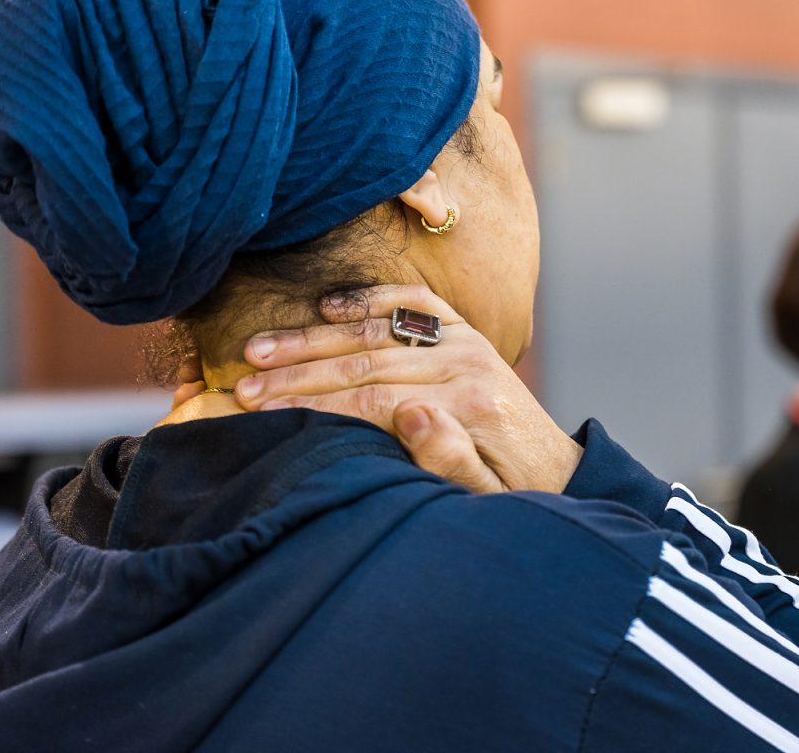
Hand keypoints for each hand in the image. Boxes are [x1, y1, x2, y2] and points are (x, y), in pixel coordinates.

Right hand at [161, 285, 581, 494]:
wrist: (554, 473)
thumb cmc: (512, 497)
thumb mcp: (486, 499)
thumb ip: (450, 460)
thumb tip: (411, 412)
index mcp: (471, 405)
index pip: (375, 397)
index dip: (315, 402)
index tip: (262, 409)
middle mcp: (470, 362)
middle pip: (367, 358)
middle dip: (299, 372)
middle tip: (245, 383)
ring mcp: (469, 341)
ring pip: (379, 328)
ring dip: (315, 336)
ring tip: (260, 348)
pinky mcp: (466, 332)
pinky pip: (414, 303)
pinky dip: (369, 299)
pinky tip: (326, 306)